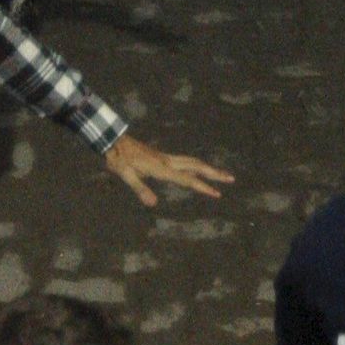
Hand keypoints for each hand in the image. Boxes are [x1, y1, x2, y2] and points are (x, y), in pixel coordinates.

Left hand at [103, 135, 232, 208]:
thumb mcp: (126, 175)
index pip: (186, 179)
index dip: (202, 187)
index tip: (217, 193)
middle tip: (231, 179)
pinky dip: (197, 166)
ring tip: (222, 174)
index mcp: (161, 168)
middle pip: (196, 166)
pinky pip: (185, 161)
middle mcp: (167, 161)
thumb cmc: (118, 159)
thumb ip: (140, 189)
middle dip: (214, 173)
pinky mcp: (162, 157)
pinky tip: (200, 170)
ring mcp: (165, 158)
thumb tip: (153, 204)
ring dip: (208, 168)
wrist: (113, 141)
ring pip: (192, 162)